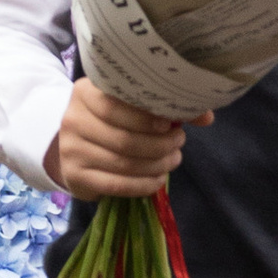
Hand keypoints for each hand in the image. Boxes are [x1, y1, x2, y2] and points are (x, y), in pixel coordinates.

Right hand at [45, 78, 204, 197]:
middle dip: (159, 144)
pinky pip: (116, 184)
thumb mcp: (128, 108)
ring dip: (156, 165)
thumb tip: (206, 116)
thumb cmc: (109, 123)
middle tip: (178, 143)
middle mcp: (73, 120)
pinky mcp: (75, 177)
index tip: (169, 124)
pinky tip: (158, 180)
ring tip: (172, 160)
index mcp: (85, 93)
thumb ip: (163, 107)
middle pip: (124, 138)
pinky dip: (143, 184)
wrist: (73, 150)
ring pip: (123, 162)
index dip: (145, 118)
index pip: (115, 105)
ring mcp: (71, 150)